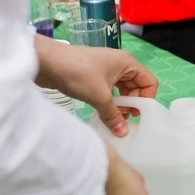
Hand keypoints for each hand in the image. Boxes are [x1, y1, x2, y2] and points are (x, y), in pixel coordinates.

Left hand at [34, 36, 157, 136]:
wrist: (46, 62)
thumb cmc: (78, 73)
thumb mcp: (99, 96)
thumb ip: (114, 115)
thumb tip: (123, 132)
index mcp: (127, 63)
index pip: (149, 81)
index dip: (146, 99)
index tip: (137, 115)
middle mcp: (119, 64)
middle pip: (135, 86)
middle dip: (132, 104)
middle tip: (123, 120)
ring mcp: (105, 70)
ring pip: (121, 90)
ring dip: (119, 104)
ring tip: (113, 119)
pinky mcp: (92, 76)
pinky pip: (108, 91)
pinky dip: (108, 102)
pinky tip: (102, 113)